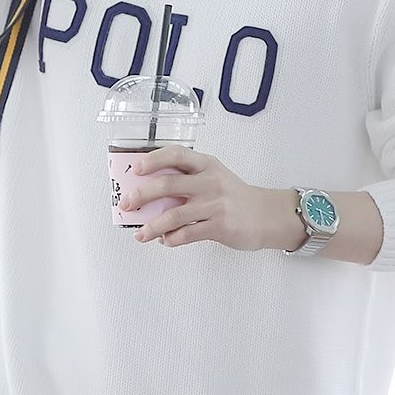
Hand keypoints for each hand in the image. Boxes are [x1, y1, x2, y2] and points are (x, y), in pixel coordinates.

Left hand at [121, 146, 271, 251]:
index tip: (136, 169)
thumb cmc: (234, 196)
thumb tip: (149, 192)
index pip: (176, 154)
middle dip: (141, 195)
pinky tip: (165, 241)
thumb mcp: (213, 176)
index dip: (153, 160)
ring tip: (140, 234)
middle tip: (127, 204)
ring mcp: (215, 204)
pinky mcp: (220, 226)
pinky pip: (187, 234)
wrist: (266, 215)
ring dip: (152, 226)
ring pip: (174, 214)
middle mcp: (210, 181)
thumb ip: (187, 179)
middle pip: (168, 184)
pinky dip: (171, 239)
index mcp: (206, 164)